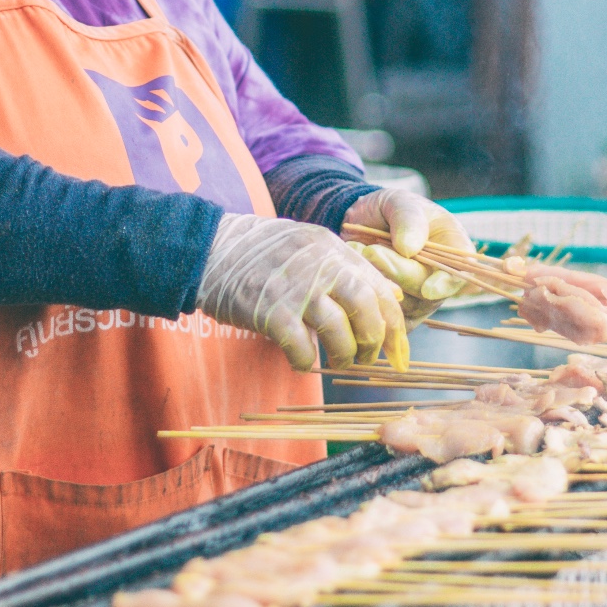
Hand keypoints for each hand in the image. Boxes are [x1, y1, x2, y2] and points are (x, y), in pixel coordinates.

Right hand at [194, 214, 402, 370]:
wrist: (208, 249)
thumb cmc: (259, 254)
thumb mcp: (308, 244)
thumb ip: (344, 266)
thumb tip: (389, 295)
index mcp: (333, 248)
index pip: (382, 288)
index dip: (395, 326)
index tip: (398, 353)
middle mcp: (320, 265)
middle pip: (368, 308)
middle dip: (374, 342)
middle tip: (366, 359)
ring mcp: (296, 288)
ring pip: (339, 331)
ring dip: (343, 356)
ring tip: (338, 362)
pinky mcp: (270, 312)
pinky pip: (301, 347)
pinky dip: (304, 360)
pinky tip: (299, 360)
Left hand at [344, 188, 474, 324]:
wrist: (361, 223)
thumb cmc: (389, 209)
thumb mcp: (399, 202)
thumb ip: (407, 219)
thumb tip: (409, 248)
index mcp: (454, 249)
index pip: (460, 273)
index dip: (446, 284)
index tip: (428, 289)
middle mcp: (440, 278)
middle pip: (427, 292)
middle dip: (398, 273)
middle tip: (372, 251)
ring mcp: (419, 299)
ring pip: (403, 305)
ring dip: (378, 280)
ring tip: (358, 249)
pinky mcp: (395, 311)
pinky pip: (382, 314)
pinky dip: (366, 293)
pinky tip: (355, 268)